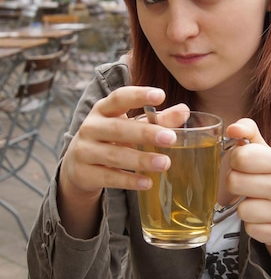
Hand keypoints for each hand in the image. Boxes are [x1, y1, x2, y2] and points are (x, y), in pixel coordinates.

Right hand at [58, 86, 188, 237]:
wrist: (78, 166)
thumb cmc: (111, 139)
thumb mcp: (131, 126)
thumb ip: (158, 120)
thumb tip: (184, 111)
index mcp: (103, 109)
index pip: (119, 97)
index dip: (138, 95)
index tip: (161, 95)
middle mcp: (91, 127)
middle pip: (118, 128)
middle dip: (145, 133)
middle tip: (171, 138)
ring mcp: (84, 151)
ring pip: (114, 155)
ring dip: (141, 160)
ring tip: (165, 163)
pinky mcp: (84, 173)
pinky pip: (108, 177)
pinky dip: (129, 181)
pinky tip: (147, 182)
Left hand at [226, 119, 270, 273]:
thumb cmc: (268, 173)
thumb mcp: (260, 149)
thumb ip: (247, 131)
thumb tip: (233, 128)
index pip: (240, 157)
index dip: (234, 161)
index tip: (243, 164)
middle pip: (234, 182)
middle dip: (234, 183)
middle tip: (246, 184)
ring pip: (242, 210)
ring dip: (243, 206)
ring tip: (255, 201)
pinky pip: (250, 229)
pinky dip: (251, 224)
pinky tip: (261, 217)